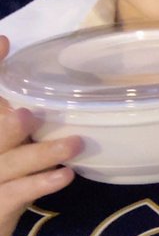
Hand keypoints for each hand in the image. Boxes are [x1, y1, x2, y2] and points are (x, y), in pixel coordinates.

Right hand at [0, 37, 80, 235]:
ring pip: (9, 163)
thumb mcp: (8, 131)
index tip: (5, 42)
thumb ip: (7, 99)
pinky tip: (65, 175)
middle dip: (8, 126)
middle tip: (29, 113)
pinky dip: (40, 184)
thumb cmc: (1, 167)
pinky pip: (17, 194)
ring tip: (74, 143)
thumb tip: (7, 41)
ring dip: (41, 153)